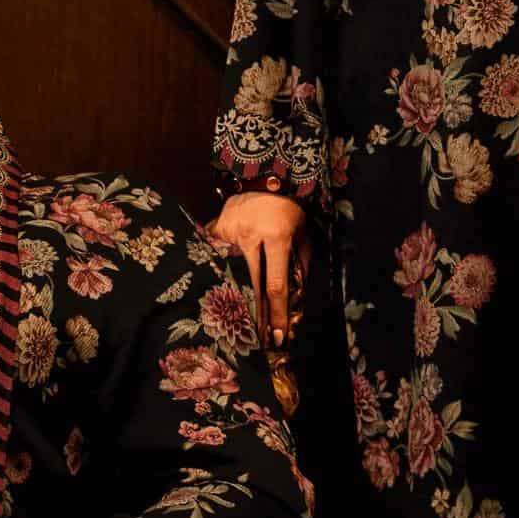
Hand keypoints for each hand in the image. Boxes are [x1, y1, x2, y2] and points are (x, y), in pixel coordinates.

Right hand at [210, 193, 308, 345]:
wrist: (264, 177)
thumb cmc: (289, 208)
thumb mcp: (303, 234)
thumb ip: (302, 263)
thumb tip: (297, 297)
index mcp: (277, 237)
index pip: (276, 284)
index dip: (278, 313)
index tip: (279, 335)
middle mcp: (252, 236)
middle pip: (251, 285)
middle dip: (258, 315)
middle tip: (260, 340)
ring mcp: (230, 232)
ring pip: (230, 272)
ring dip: (235, 294)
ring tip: (235, 319)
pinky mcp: (216, 228)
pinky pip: (215, 254)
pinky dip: (218, 266)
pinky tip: (216, 278)